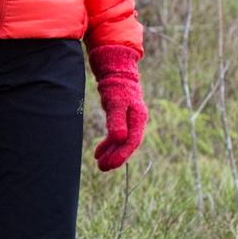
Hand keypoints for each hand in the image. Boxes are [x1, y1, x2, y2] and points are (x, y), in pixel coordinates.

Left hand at [89, 43, 146, 170]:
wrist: (116, 70)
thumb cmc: (116, 85)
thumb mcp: (115, 102)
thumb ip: (117, 121)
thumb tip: (119, 139)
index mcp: (138, 118)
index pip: (132, 141)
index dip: (122, 154)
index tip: (110, 165)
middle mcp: (136, 121)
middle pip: (127, 143)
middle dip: (116, 157)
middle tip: (103, 168)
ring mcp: (129, 120)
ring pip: (121, 141)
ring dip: (111, 152)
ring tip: (100, 163)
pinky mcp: (122, 118)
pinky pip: (116, 135)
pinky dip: (109, 144)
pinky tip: (99, 152)